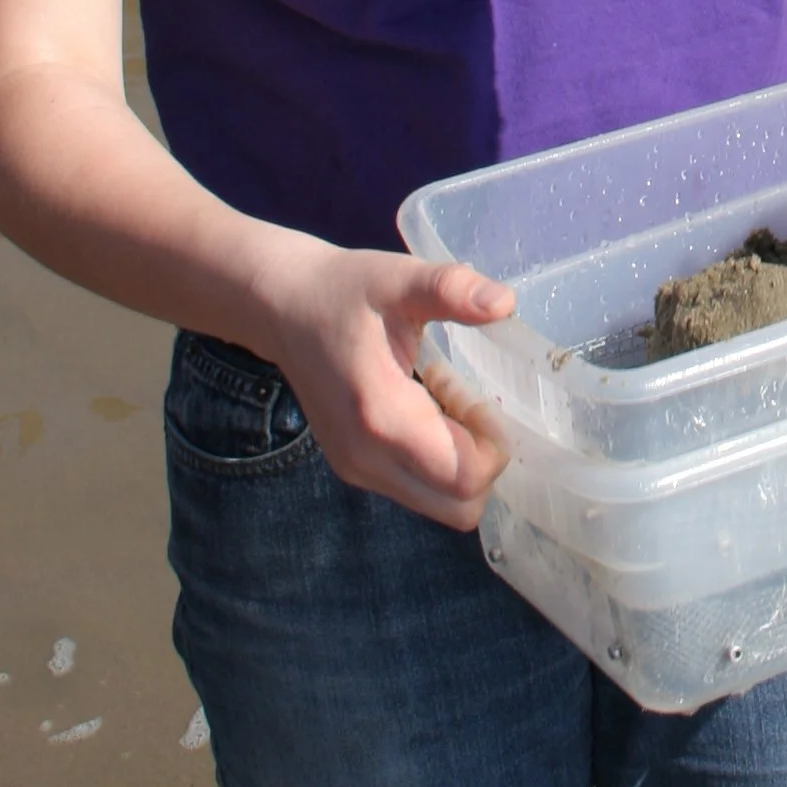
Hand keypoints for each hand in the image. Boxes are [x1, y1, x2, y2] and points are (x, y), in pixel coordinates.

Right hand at [251, 243, 516, 529]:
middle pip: (459, 508)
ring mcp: (357, 470)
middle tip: (467, 399)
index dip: (493, 443)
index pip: (465, 479)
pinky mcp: (353, 468)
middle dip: (483, 460)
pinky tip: (424, 406)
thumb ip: (450, 289)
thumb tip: (504, 302)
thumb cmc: (344, 290)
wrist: (282, 307)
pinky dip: (437, 460)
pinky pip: (417, 488)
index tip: (478, 393)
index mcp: (382, 418)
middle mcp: (367, 460)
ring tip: (441, 396)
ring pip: (440, 503)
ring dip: (460, 459)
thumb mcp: (399, 278)